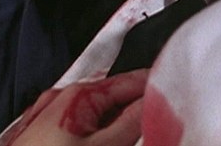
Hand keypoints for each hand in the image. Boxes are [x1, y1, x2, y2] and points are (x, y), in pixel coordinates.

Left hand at [9, 69, 148, 145]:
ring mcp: (50, 116)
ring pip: (98, 115)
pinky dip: (98, 135)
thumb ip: (133, 122)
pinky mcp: (44, 135)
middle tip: (158, 126)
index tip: (177, 99)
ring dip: (117, 127)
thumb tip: (157, 102)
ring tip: (132, 138)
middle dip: (137, 111)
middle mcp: (63, 98)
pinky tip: (109, 144)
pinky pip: (81, 127)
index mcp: (80, 94)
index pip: (132, 81)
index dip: (157, 89)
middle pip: (115, 98)